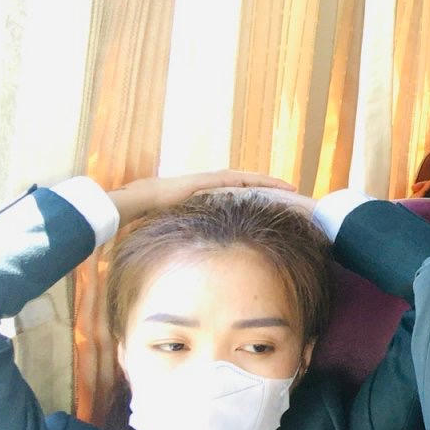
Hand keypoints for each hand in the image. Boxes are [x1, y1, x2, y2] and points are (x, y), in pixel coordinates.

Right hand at [108, 171, 294, 227]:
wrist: (140, 200)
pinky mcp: (209, 180)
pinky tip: (272, 182)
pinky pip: (238, 180)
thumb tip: (191, 251)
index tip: (274, 200)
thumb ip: (188, 230)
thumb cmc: (152, 213)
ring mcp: (210, 179)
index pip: (237, 192)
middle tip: (290, 190)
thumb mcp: (177, 223)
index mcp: (206, 193)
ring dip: (268, 181)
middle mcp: (211, 184)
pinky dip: (256, 180)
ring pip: (246, 178)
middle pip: (246, 183)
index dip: (256, 194)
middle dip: (268, 185)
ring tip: (288, 186)